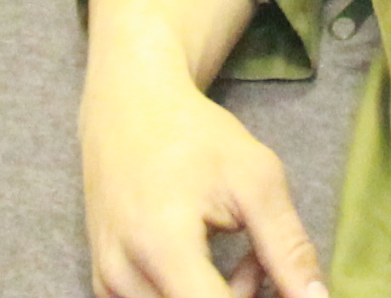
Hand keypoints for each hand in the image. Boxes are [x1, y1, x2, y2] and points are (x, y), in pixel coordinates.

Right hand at [84, 0, 326, 297]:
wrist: (128, 110)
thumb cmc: (195, 136)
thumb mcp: (255, 179)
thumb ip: (287, 247)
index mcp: (161, 245)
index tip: (275, 276)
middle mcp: (122, 274)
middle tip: (260, 257)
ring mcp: (107, 283)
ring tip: (235, 257)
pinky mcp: (103, 285)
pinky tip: (203, 265)